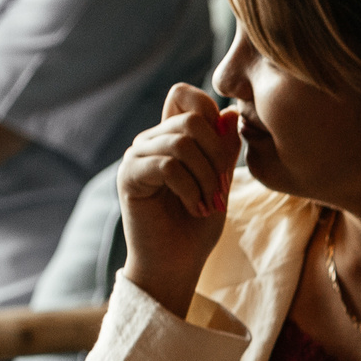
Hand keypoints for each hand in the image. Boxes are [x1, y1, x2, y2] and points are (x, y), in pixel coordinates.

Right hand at [117, 84, 239, 319]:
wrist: (176, 264)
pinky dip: (191, 189)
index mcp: (171, 136)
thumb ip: (224, 148)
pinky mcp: (129, 177)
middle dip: (218, 156)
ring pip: (182, 142)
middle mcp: (150, 141)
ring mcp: (137, 157)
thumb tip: (230, 112)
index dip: (211, 115)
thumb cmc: (198, 226)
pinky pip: (168, 166)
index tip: (225, 156)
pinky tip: (195, 208)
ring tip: (210, 203)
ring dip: (207, 176)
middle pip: (192, 120)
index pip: (186, 96)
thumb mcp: (221, 181)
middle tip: (222, 189)